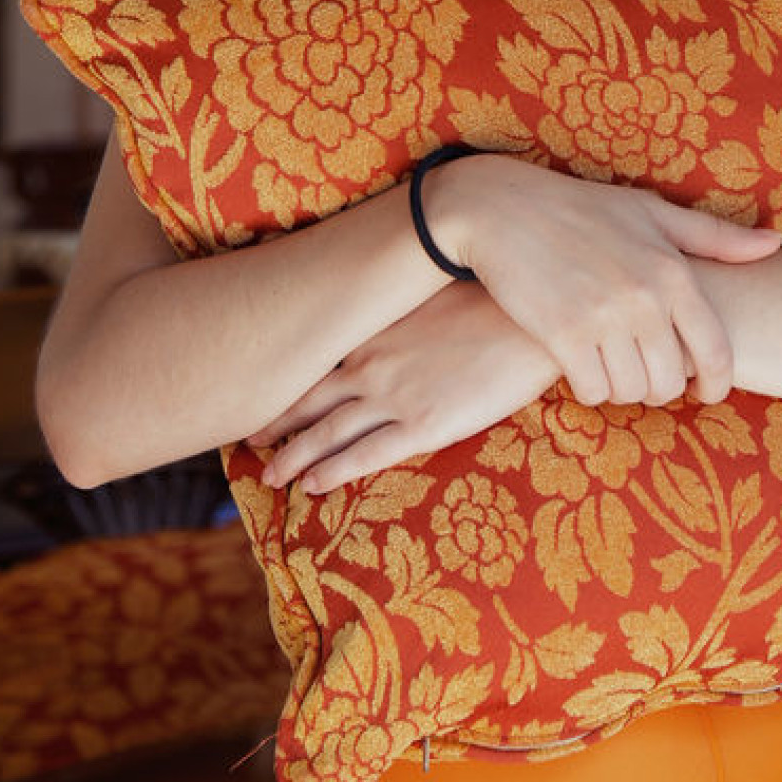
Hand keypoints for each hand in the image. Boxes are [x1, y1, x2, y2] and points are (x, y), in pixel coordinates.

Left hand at [253, 284, 559, 494]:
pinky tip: (312, 487)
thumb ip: (405, 313)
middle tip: (248, 442)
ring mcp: (396, 397)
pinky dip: (334, 473)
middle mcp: (373, 364)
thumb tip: (395, 321)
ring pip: (328, 433)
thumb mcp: (434, 294)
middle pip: (309, 401)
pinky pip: (367, 455)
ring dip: (294, 458)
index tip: (262, 395)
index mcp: (376, 330)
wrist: (533, 318)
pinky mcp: (425, 426)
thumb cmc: (495, 299)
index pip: (315, 361)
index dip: (285, 383)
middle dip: (276, 425)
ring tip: (270, 476)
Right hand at [422, 154, 781, 406]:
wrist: (503, 208)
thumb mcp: (652, 212)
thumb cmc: (582, 209)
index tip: (707, 393)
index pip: (715, 350)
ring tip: (611, 367)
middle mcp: (644, 298)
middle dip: (659, 387)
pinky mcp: (563, 334)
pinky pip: (593, 389)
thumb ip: (715, 238)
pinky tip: (582, 367)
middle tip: (643, 375)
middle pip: (670, 381)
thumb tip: (775, 244)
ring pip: (631, 390)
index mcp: (673, 271)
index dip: (717, 383)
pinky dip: (589, 387)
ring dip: (622, 388)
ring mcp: (604, 318)